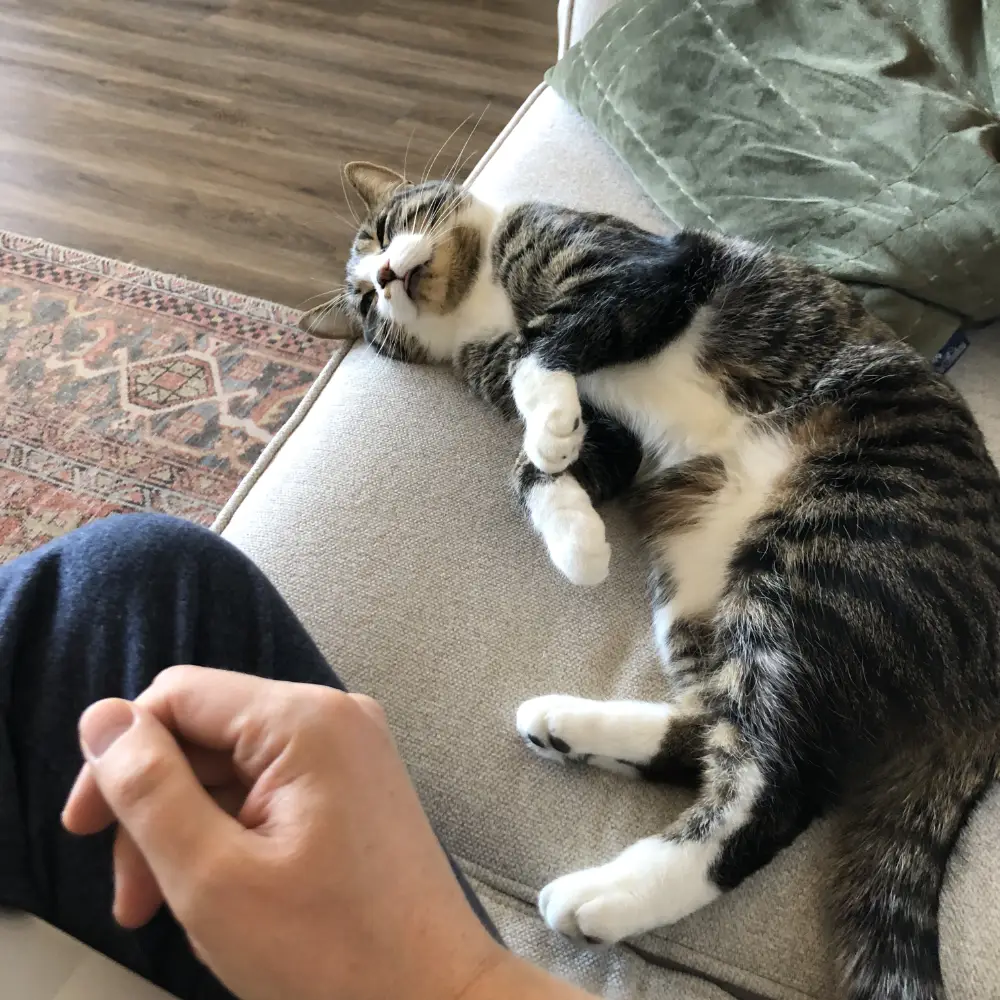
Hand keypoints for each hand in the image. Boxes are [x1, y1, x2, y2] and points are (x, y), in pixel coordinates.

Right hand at [61, 666, 505, 999]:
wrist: (433, 998)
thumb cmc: (333, 953)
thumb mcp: (213, 877)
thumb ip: (149, 790)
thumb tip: (104, 720)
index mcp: (304, 720)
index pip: (178, 696)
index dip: (119, 757)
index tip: (85, 829)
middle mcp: (333, 717)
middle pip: (204, 733)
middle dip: (155, 809)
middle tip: (133, 897)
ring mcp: (349, 750)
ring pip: (231, 766)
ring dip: (186, 831)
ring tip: (166, 908)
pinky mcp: (352, 784)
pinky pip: (269, 787)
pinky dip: (230, 833)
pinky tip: (218, 892)